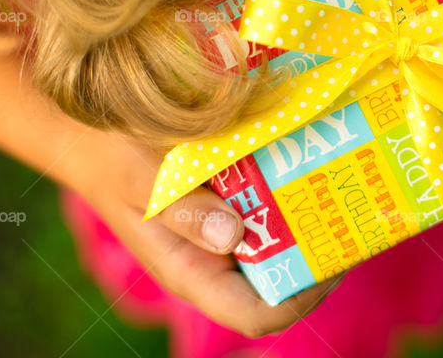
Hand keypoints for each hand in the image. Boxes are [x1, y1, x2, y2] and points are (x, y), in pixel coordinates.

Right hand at [77, 133, 341, 337]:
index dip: (302, 298)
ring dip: (310, 220)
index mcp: (193, 272)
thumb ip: (182, 211)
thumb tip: (234, 237)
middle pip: (280, 280)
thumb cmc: (113, 158)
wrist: (92, 129)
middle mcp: (215, 259)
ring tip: (340, 183)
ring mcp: (223, 231)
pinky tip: (308, 159)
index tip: (335, 261)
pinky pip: (268, 208)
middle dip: (319, 253)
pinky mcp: (228, 202)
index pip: (257, 314)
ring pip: (279, 243)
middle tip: (351, 211)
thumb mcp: (141, 182)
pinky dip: (290, 191)